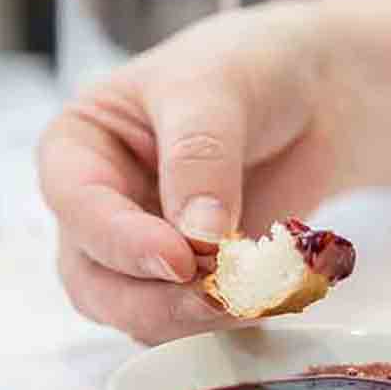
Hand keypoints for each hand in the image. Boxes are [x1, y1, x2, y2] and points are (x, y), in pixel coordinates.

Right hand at [38, 0, 344, 343]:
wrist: (313, 95)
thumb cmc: (247, 68)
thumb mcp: (214, 90)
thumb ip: (200, 158)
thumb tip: (198, 239)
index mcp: (80, 146)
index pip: (77, 204)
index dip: (120, 239)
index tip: (179, 257)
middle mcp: (100, 205)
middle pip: (93, 278)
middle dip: (151, 298)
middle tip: (218, 296)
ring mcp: (141, 247)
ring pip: (134, 312)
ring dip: (188, 319)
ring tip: (251, 298)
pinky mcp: (187, 277)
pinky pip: (186, 320)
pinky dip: (221, 321)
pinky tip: (263, 300)